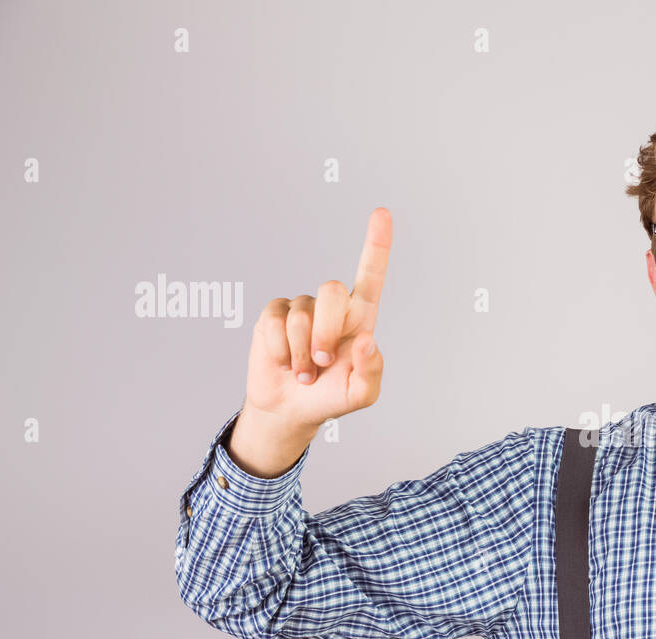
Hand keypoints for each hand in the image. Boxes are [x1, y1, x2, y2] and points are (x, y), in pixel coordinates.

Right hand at [243, 207, 391, 430]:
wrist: (292, 409)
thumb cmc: (331, 397)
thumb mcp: (362, 393)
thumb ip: (371, 370)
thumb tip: (365, 340)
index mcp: (359, 317)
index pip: (370, 274)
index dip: (376, 244)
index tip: (382, 213)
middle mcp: (331, 307)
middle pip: (332, 291)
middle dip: (327, 330)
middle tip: (322, 362)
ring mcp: (300, 308)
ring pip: (301, 316)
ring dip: (302, 354)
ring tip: (305, 373)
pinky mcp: (273, 316)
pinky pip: (275, 324)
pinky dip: (281, 352)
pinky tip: (284, 363)